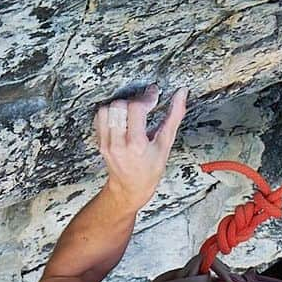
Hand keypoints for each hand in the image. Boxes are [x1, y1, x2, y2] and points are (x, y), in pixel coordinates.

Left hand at [95, 84, 187, 209]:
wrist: (130, 187)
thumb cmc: (150, 169)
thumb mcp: (166, 144)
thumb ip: (174, 116)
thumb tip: (181, 94)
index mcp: (137, 145)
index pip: (135, 109)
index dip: (147, 97)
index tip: (154, 95)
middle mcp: (118, 144)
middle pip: (118, 107)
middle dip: (133, 101)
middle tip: (143, 105)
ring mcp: (106, 143)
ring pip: (106, 110)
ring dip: (120, 105)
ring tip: (131, 112)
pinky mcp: (99, 142)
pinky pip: (99, 118)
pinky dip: (110, 112)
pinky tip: (121, 118)